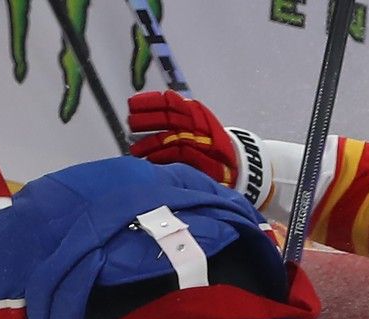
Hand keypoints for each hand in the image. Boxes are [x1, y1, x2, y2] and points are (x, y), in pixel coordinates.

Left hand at [127, 91, 270, 207]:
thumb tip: (144, 113)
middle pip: (167, 118)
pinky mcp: (201, 160)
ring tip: (135, 148)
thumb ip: (177, 117)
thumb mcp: (197, 125)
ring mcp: (200, 141)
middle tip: (130, 124)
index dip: (149, 102)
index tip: (132, 104)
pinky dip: (160, 157)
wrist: (238, 166)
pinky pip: (176, 155)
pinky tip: (149, 159)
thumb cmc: (211, 146)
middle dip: (145, 120)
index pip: (169, 102)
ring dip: (148, 142)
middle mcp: (198, 124)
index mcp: (196, 112)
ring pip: (169, 137)